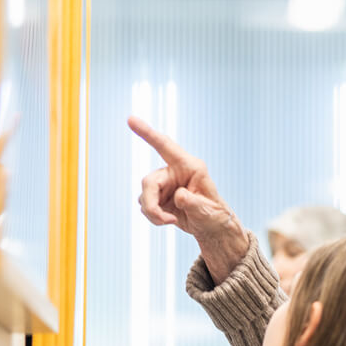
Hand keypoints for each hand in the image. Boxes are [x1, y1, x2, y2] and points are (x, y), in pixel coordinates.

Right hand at [128, 116, 246, 281]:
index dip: (148, 133)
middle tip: (162, 219)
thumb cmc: (214, 214)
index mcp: (189, 166)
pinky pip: (145, 204)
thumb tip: (179, 195)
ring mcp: (165, 184)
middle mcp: (174, 171)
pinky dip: (153, 216)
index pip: (165, 146)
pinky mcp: (158, 196)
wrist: (210, 225)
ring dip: (153, 212)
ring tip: (170, 220)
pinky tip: (167, 219)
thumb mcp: (208, 210)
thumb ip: (193, 203)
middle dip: (151, 203)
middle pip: (149, 181)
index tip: (131, 119)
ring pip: (144, 195)